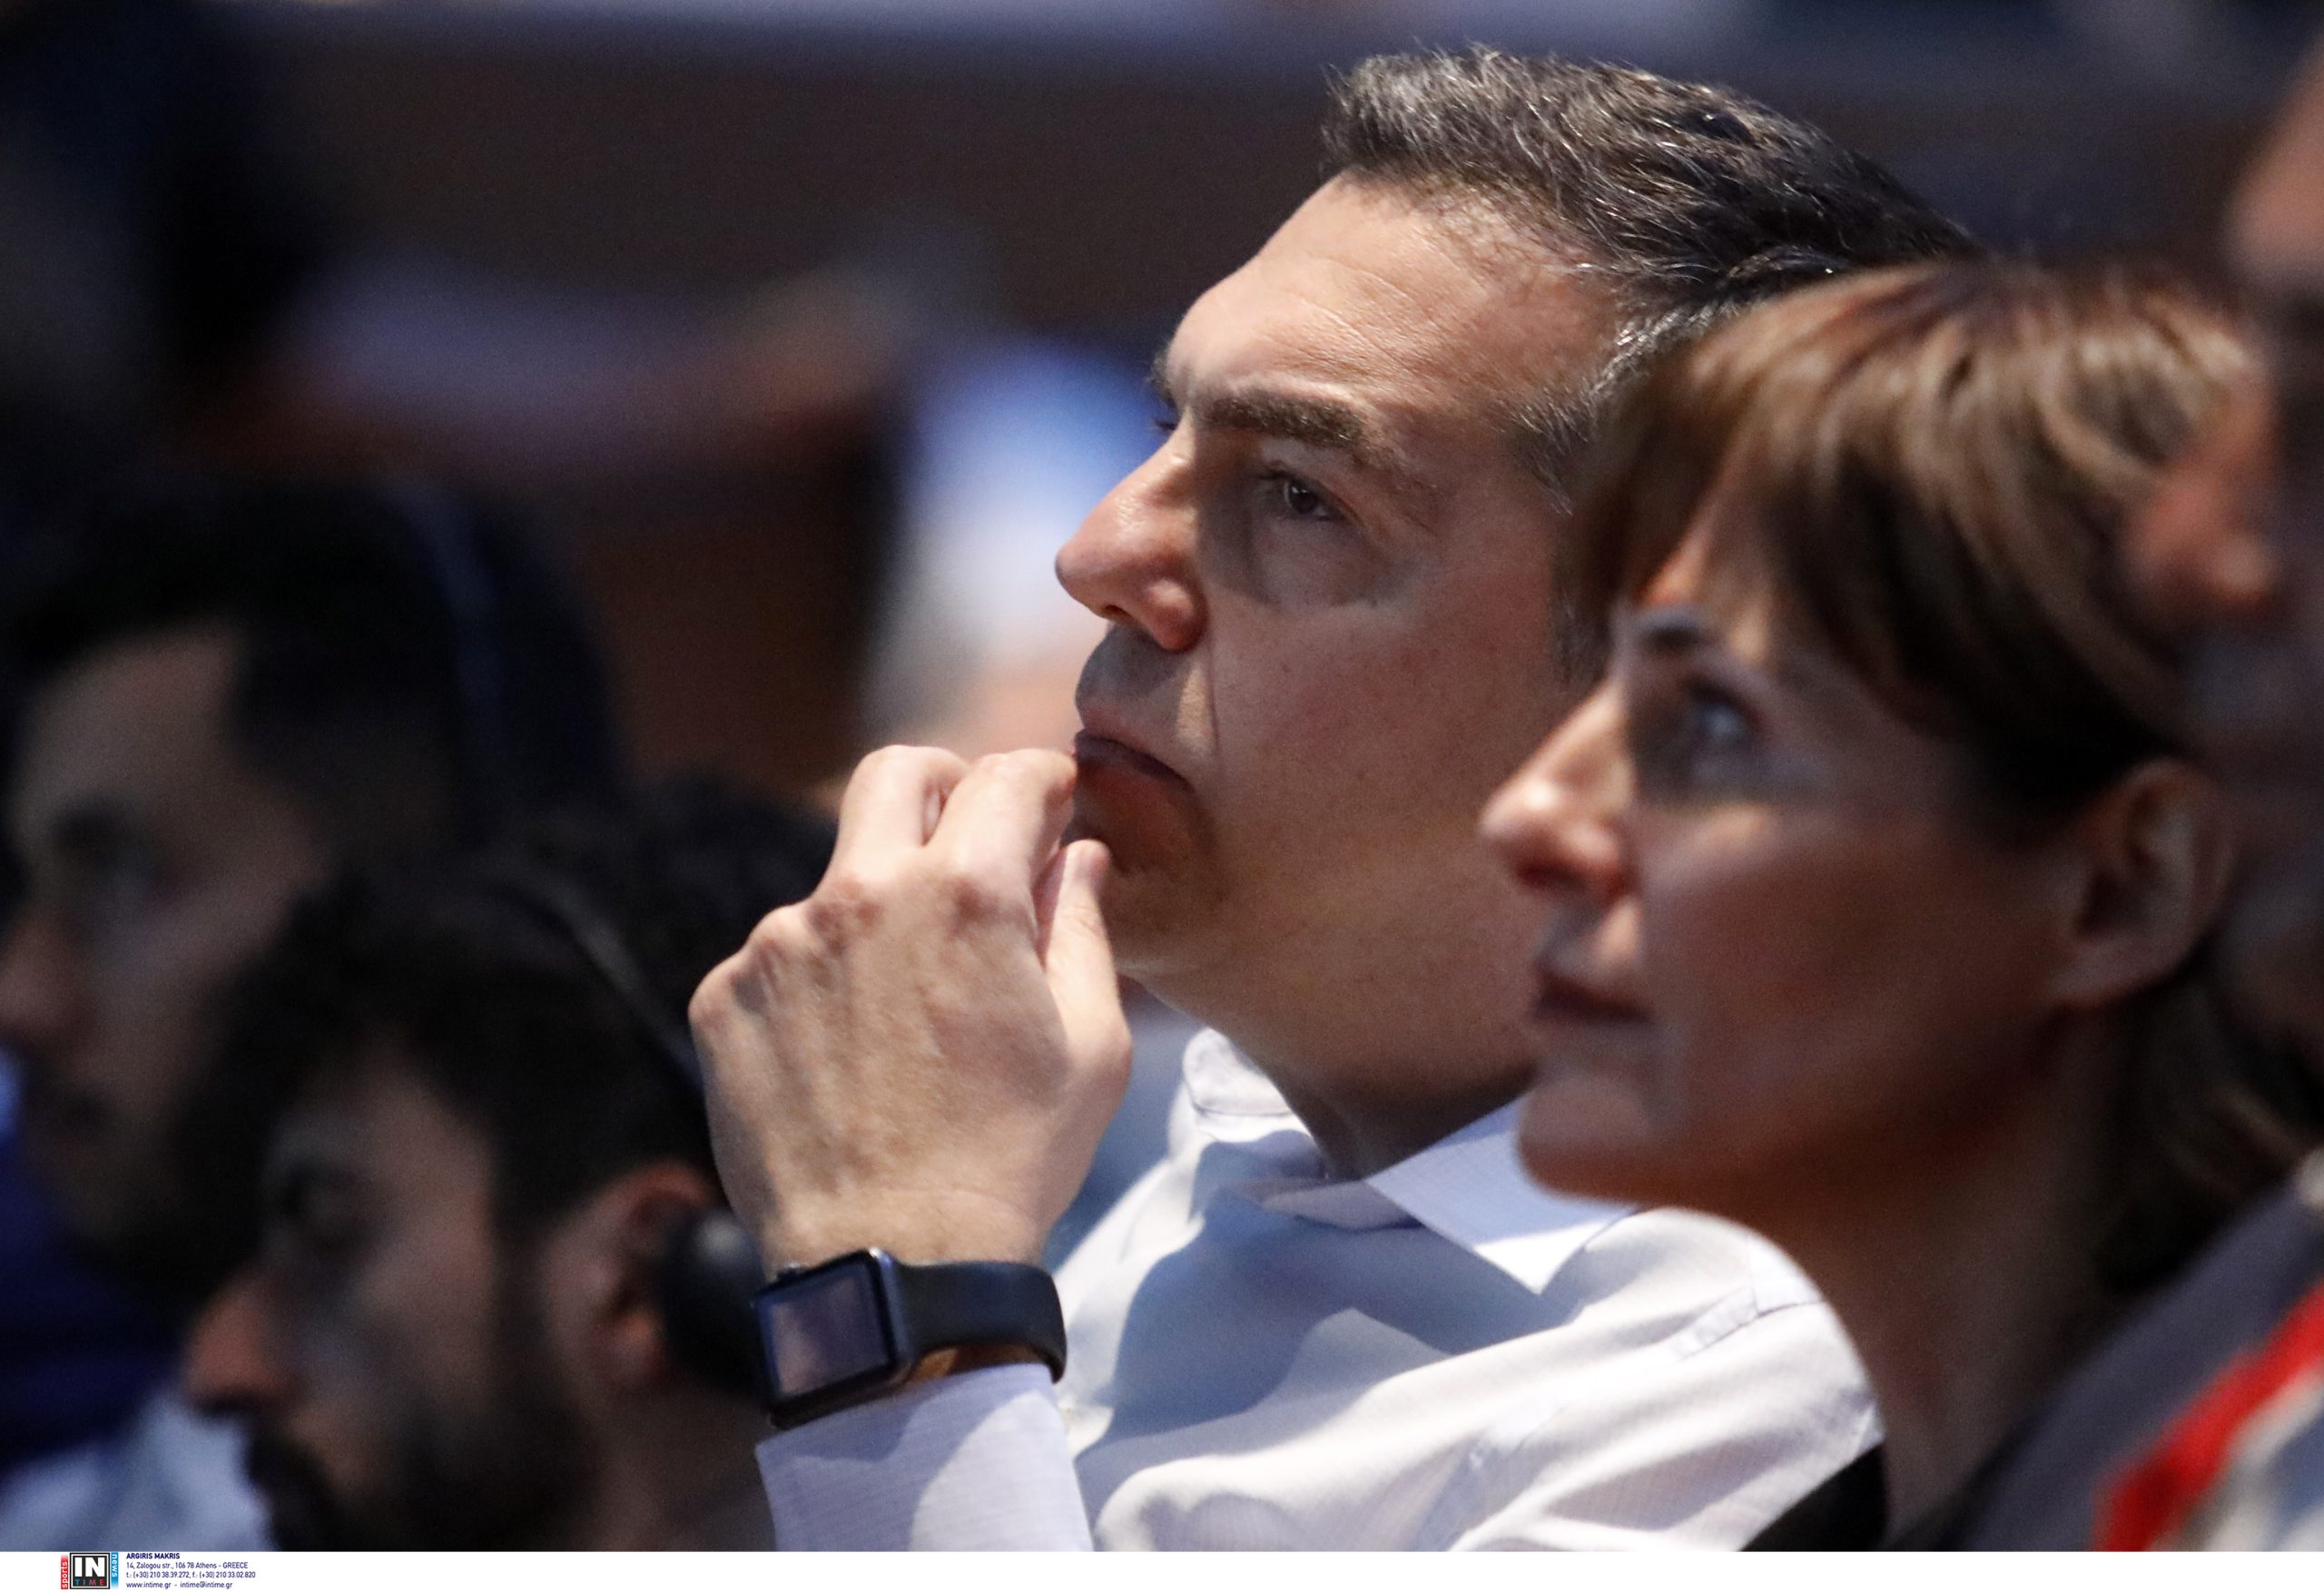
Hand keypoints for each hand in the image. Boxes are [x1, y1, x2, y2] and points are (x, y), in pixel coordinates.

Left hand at [690, 746, 1129, 1270]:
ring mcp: (777, 943)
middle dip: (944, 787)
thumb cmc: (1013, 1157)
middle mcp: (859, 894)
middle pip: (895, 774)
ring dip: (879, 910)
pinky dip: (820, 980)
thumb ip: (1082, 925)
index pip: (1007, 780)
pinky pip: (780, 955)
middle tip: (972, 836)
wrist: (895, 1265)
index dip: (1042, 782)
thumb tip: (1076, 856)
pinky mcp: (722, 996)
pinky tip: (850, 1053)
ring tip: (907, 1005)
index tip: (1052, 804)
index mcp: (965, 894)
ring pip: (837, 879)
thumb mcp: (1091, 1044)